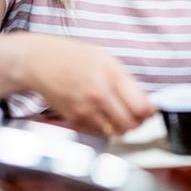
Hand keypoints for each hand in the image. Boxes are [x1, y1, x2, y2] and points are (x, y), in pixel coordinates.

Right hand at [27, 36, 155, 135]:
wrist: (40, 62)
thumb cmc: (73, 57)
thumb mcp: (106, 60)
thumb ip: (126, 81)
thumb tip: (145, 101)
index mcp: (111, 76)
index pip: (141, 107)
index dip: (149, 112)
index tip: (150, 110)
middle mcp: (99, 95)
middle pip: (131, 124)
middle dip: (137, 122)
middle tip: (136, 116)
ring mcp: (86, 110)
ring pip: (116, 132)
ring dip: (121, 127)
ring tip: (119, 115)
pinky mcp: (74, 120)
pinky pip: (98, 133)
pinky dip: (104, 129)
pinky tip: (102, 116)